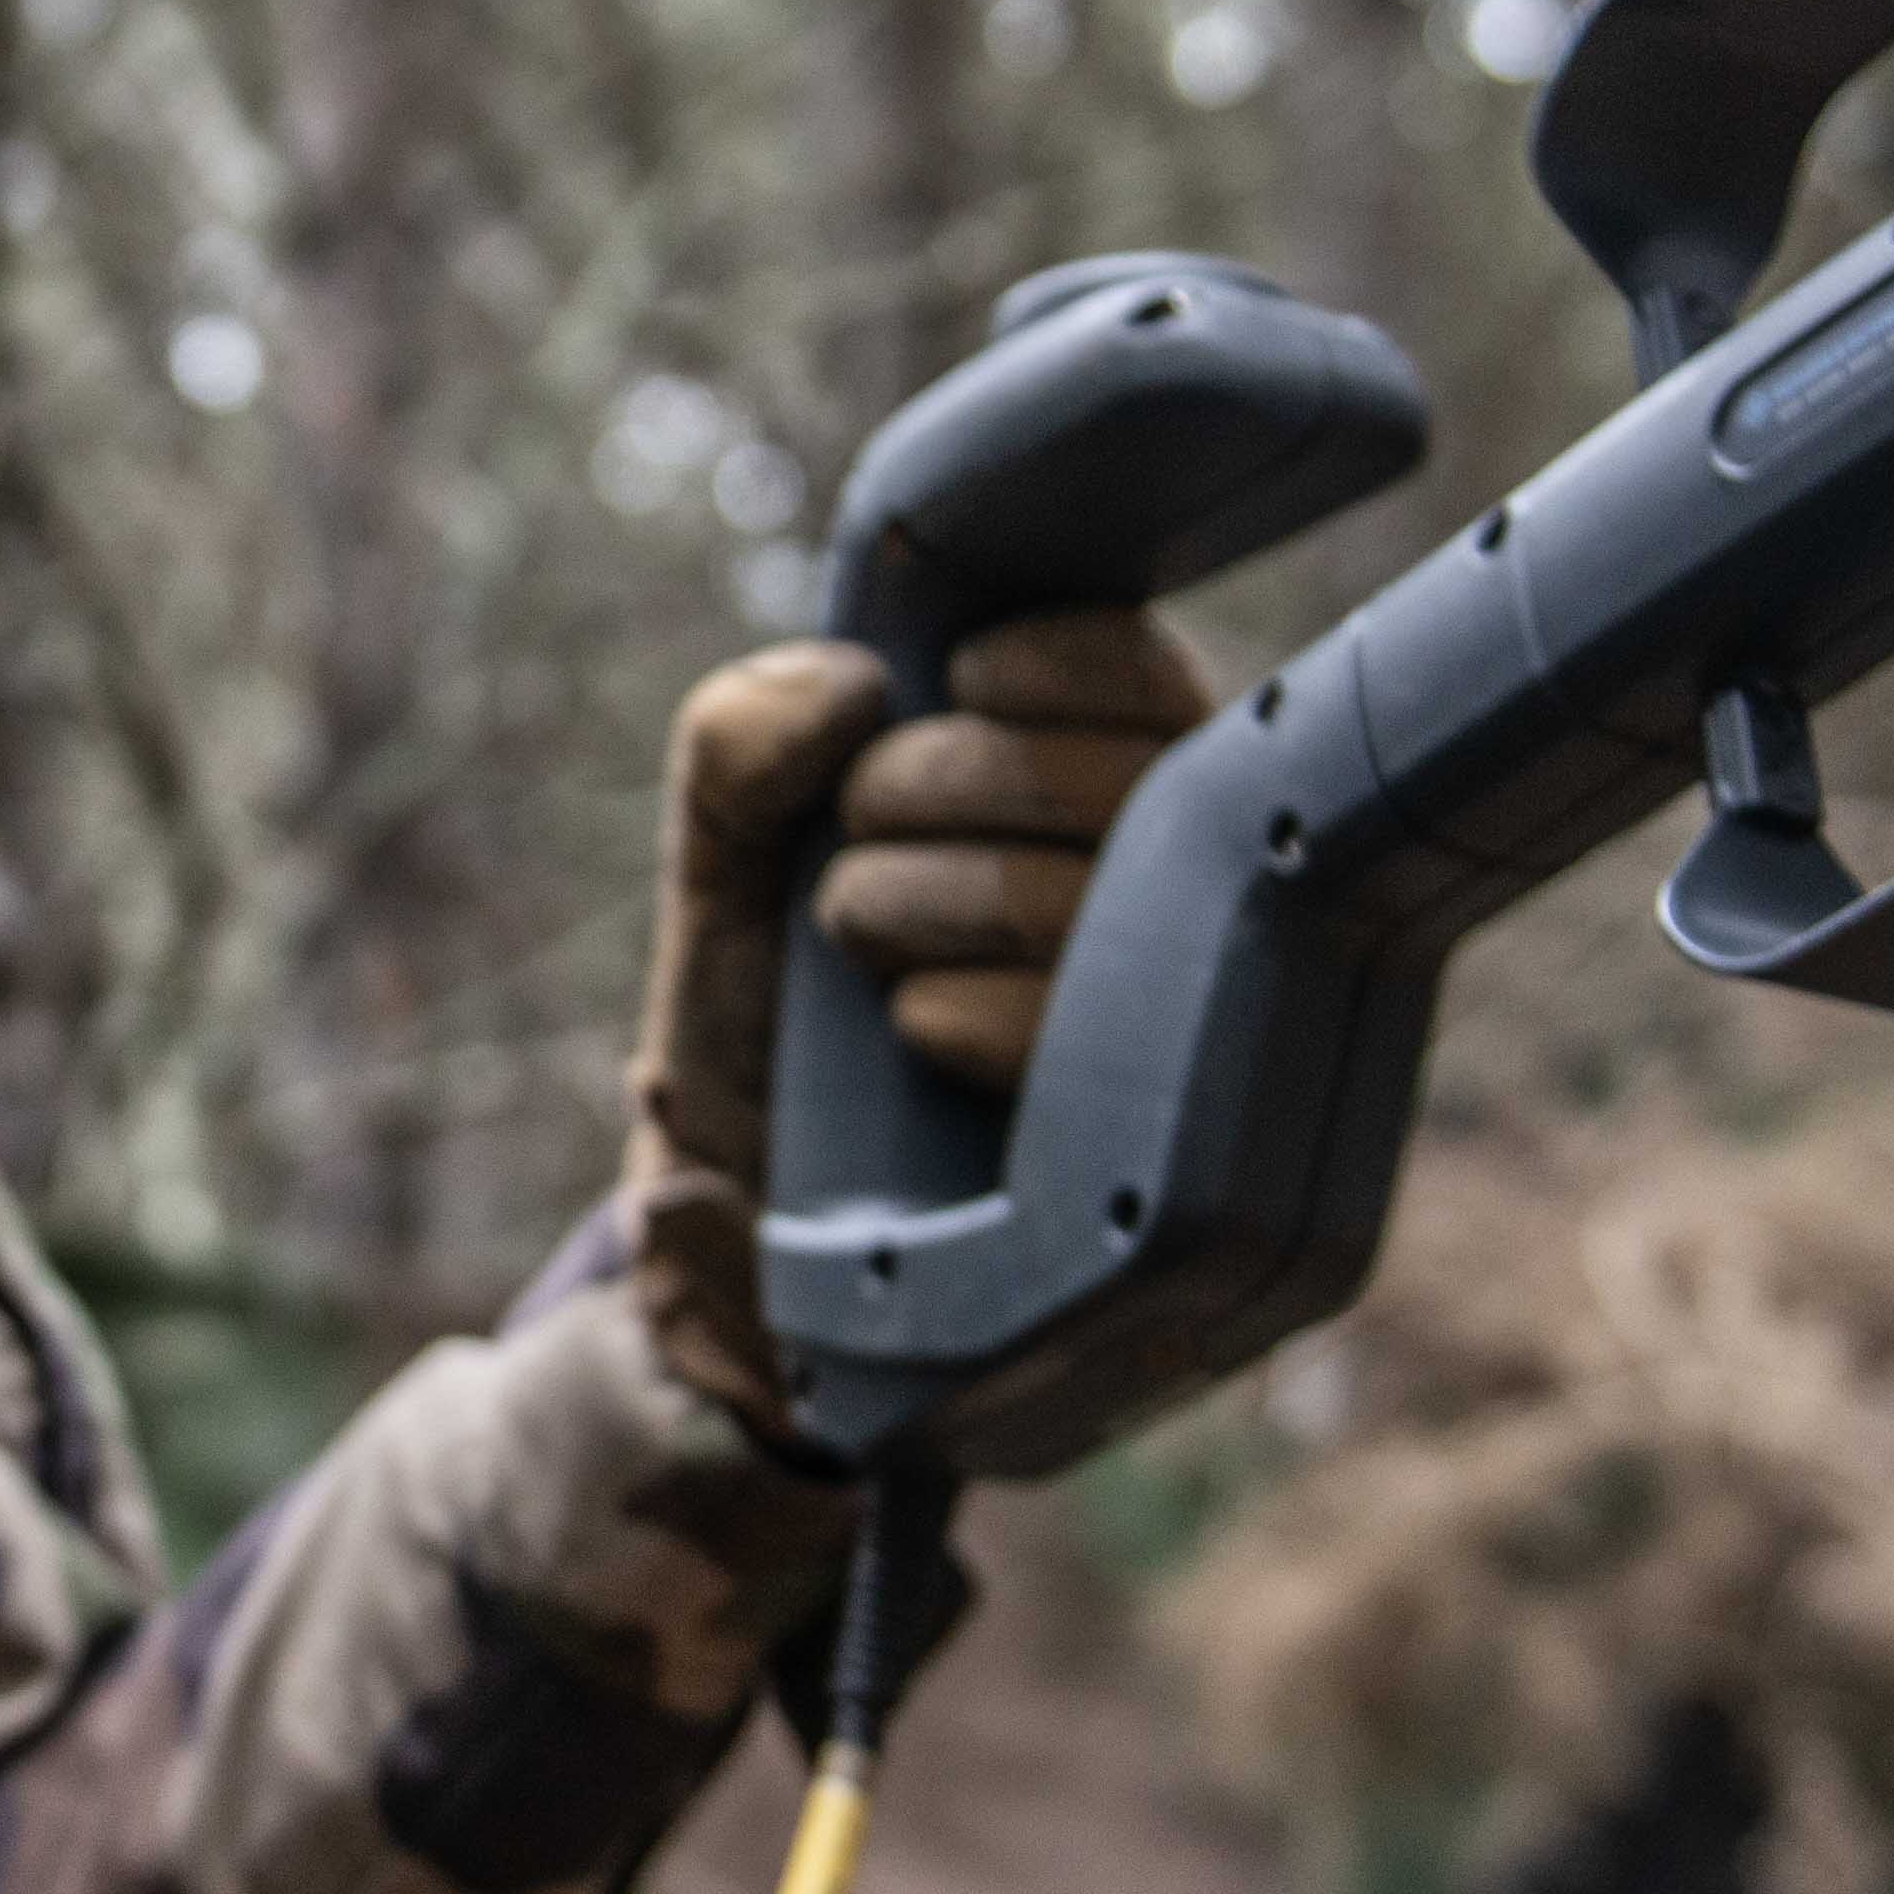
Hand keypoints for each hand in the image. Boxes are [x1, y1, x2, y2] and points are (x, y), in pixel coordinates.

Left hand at [619, 610, 1215, 1438]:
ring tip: (865, 937)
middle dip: (944, 780)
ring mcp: (1167, 1030)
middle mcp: (1166, 905)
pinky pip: (1076, 1038)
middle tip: (858, 836)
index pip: (1150, 679)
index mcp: (1100, 799)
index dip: (1058, 662)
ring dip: (930, 896)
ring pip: (1089, 899)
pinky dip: (963, 1013)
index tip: (956, 680)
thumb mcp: (726, 875)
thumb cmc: (764, 1025)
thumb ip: (739, 752)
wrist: (748, 1231)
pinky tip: (918, 1033)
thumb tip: (847, 682)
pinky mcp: (1144, 1151)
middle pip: (1120, 775)